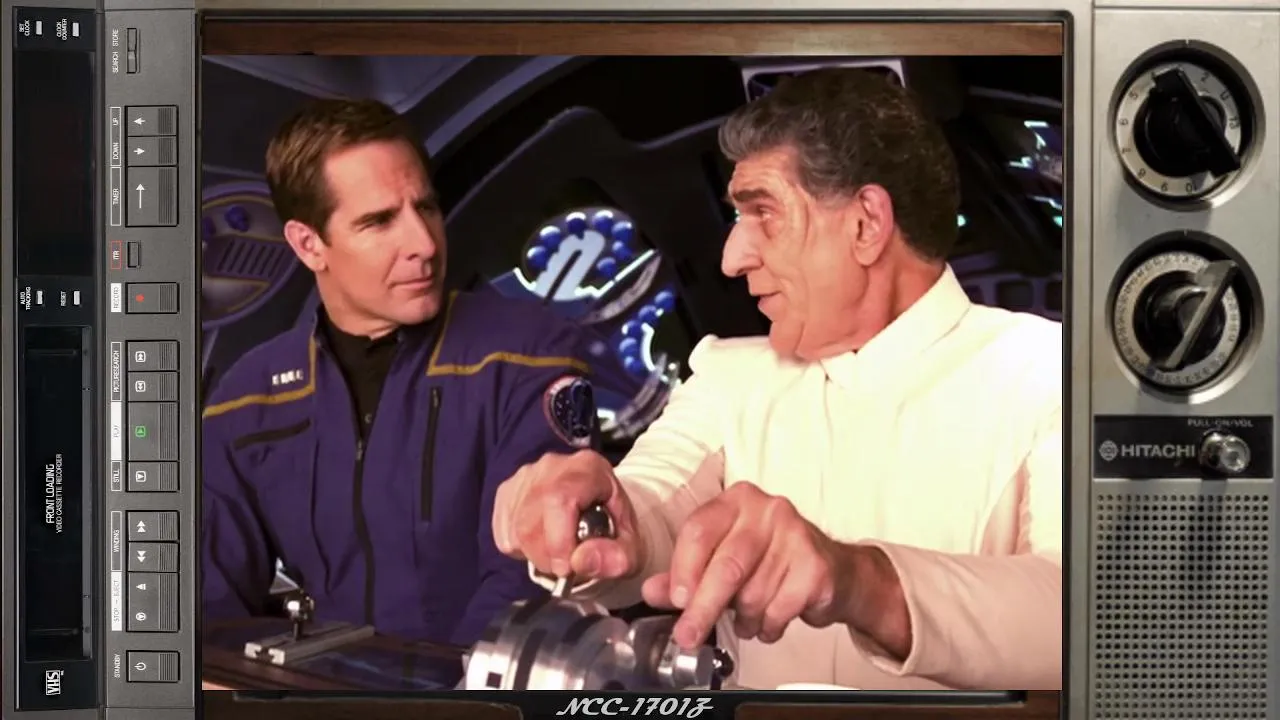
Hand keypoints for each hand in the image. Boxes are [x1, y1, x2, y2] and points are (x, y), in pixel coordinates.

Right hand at [493, 449, 642, 580]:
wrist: (603, 513)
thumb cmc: (617, 530)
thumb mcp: (632, 548)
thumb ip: (616, 558)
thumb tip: (581, 561)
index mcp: (588, 469)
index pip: (559, 499)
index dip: (557, 541)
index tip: (567, 568)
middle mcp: (552, 465)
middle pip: (530, 520)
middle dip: (545, 557)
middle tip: (564, 568)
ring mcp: (525, 475)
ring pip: (514, 529)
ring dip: (533, 555)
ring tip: (557, 552)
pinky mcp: (507, 490)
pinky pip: (503, 531)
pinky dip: (519, 548)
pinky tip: (541, 542)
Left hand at [641, 482, 849, 648]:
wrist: (834, 571)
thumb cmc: (770, 562)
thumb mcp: (721, 561)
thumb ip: (685, 575)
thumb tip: (652, 591)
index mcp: (736, 500)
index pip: (699, 530)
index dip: (683, 570)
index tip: (677, 601)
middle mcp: (767, 510)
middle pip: (726, 566)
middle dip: (704, 608)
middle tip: (688, 635)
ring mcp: (796, 534)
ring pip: (752, 594)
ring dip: (743, 620)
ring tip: (747, 618)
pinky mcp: (817, 565)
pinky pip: (779, 609)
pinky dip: (768, 626)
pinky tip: (770, 620)